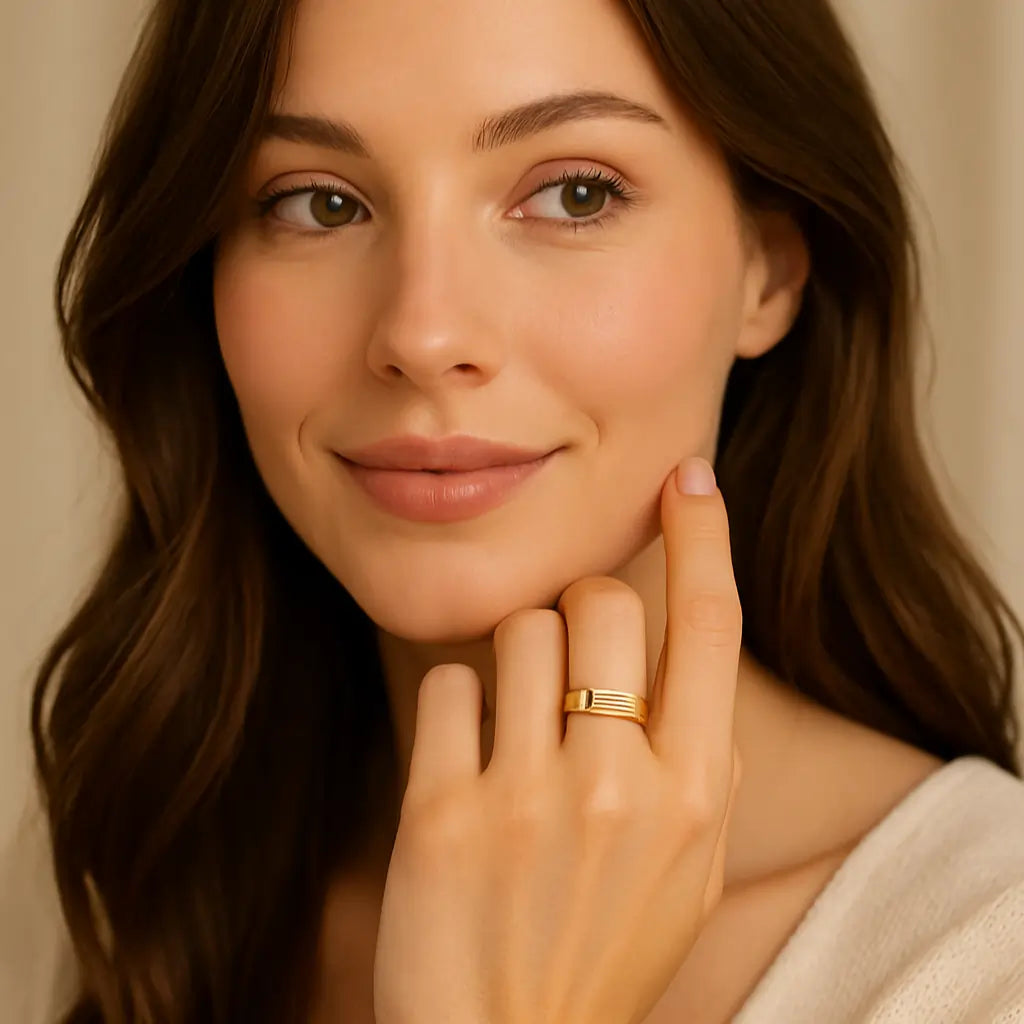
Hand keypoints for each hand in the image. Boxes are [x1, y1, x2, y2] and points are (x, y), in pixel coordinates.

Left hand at [373, 456, 743, 1023]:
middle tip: (568, 668)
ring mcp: (529, 799)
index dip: (703, 536)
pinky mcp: (443, 810)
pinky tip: (464, 767)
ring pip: (521, 631)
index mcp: (697, 796)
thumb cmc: (600, 946)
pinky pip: (448, 684)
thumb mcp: (686, 863)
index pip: (712, 625)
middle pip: (602, 599)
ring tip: (515, 734)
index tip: (688, 476)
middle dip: (583, 609)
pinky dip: (455, 709)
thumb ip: (691, 755)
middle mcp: (621, 787)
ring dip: (516, 663)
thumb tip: (673, 642)